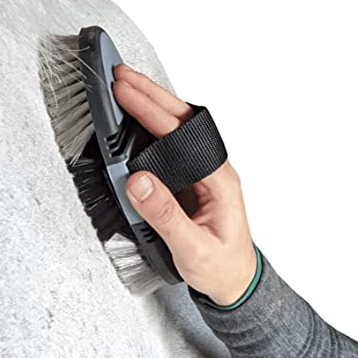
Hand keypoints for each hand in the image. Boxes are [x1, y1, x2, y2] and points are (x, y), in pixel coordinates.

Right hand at [112, 64, 256, 305]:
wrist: (235, 280)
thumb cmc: (221, 266)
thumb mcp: (193, 248)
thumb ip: (165, 216)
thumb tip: (138, 181)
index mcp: (219, 179)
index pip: (181, 134)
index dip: (151, 110)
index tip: (125, 93)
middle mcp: (214, 169)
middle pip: (182, 120)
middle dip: (151, 94)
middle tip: (122, 77)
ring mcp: (203, 172)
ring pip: (179, 128)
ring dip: (154, 104)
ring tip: (128, 89)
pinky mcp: (192, 180)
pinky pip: (174, 144)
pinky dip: (155, 125)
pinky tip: (142, 119)